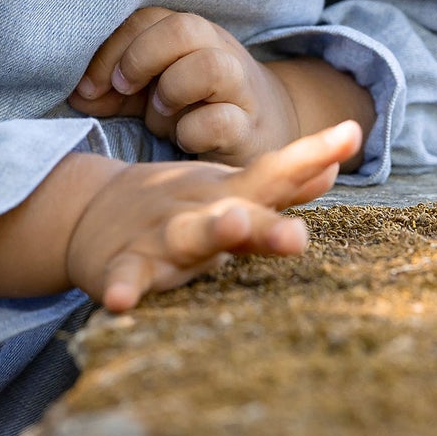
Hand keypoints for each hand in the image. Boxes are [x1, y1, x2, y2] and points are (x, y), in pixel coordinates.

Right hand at [65, 123, 359, 312]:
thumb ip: (279, 187)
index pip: (276, 174)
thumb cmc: (177, 209)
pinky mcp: (120, 265)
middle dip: (268, 221)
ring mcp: (159, 236)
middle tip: (299, 233)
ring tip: (231, 225)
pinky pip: (123, 278)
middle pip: (240, 211)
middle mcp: (199, 210)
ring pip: (186, 236)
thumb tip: (331, 172)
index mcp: (228, 195)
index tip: (352, 133)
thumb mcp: (227, 193)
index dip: (312, 156)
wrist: (85, 212)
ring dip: (210, 232)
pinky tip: (119, 302)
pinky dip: (121, 288)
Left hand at [68, 6, 302, 163]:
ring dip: (172, 91)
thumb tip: (76, 94)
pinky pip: (222, 121)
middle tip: (124, 90)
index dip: (111, 49)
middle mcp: (219, 51)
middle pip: (183, 28)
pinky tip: (184, 140)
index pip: (146, 19)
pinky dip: (192, 132)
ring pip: (210, 67)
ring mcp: (239, 89)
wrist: (266, 129)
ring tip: (160, 114)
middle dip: (141, 58)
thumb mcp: (152, 91)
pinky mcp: (250, 129)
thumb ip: (115, 90)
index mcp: (191, 35)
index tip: (90, 86)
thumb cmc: (196, 105)